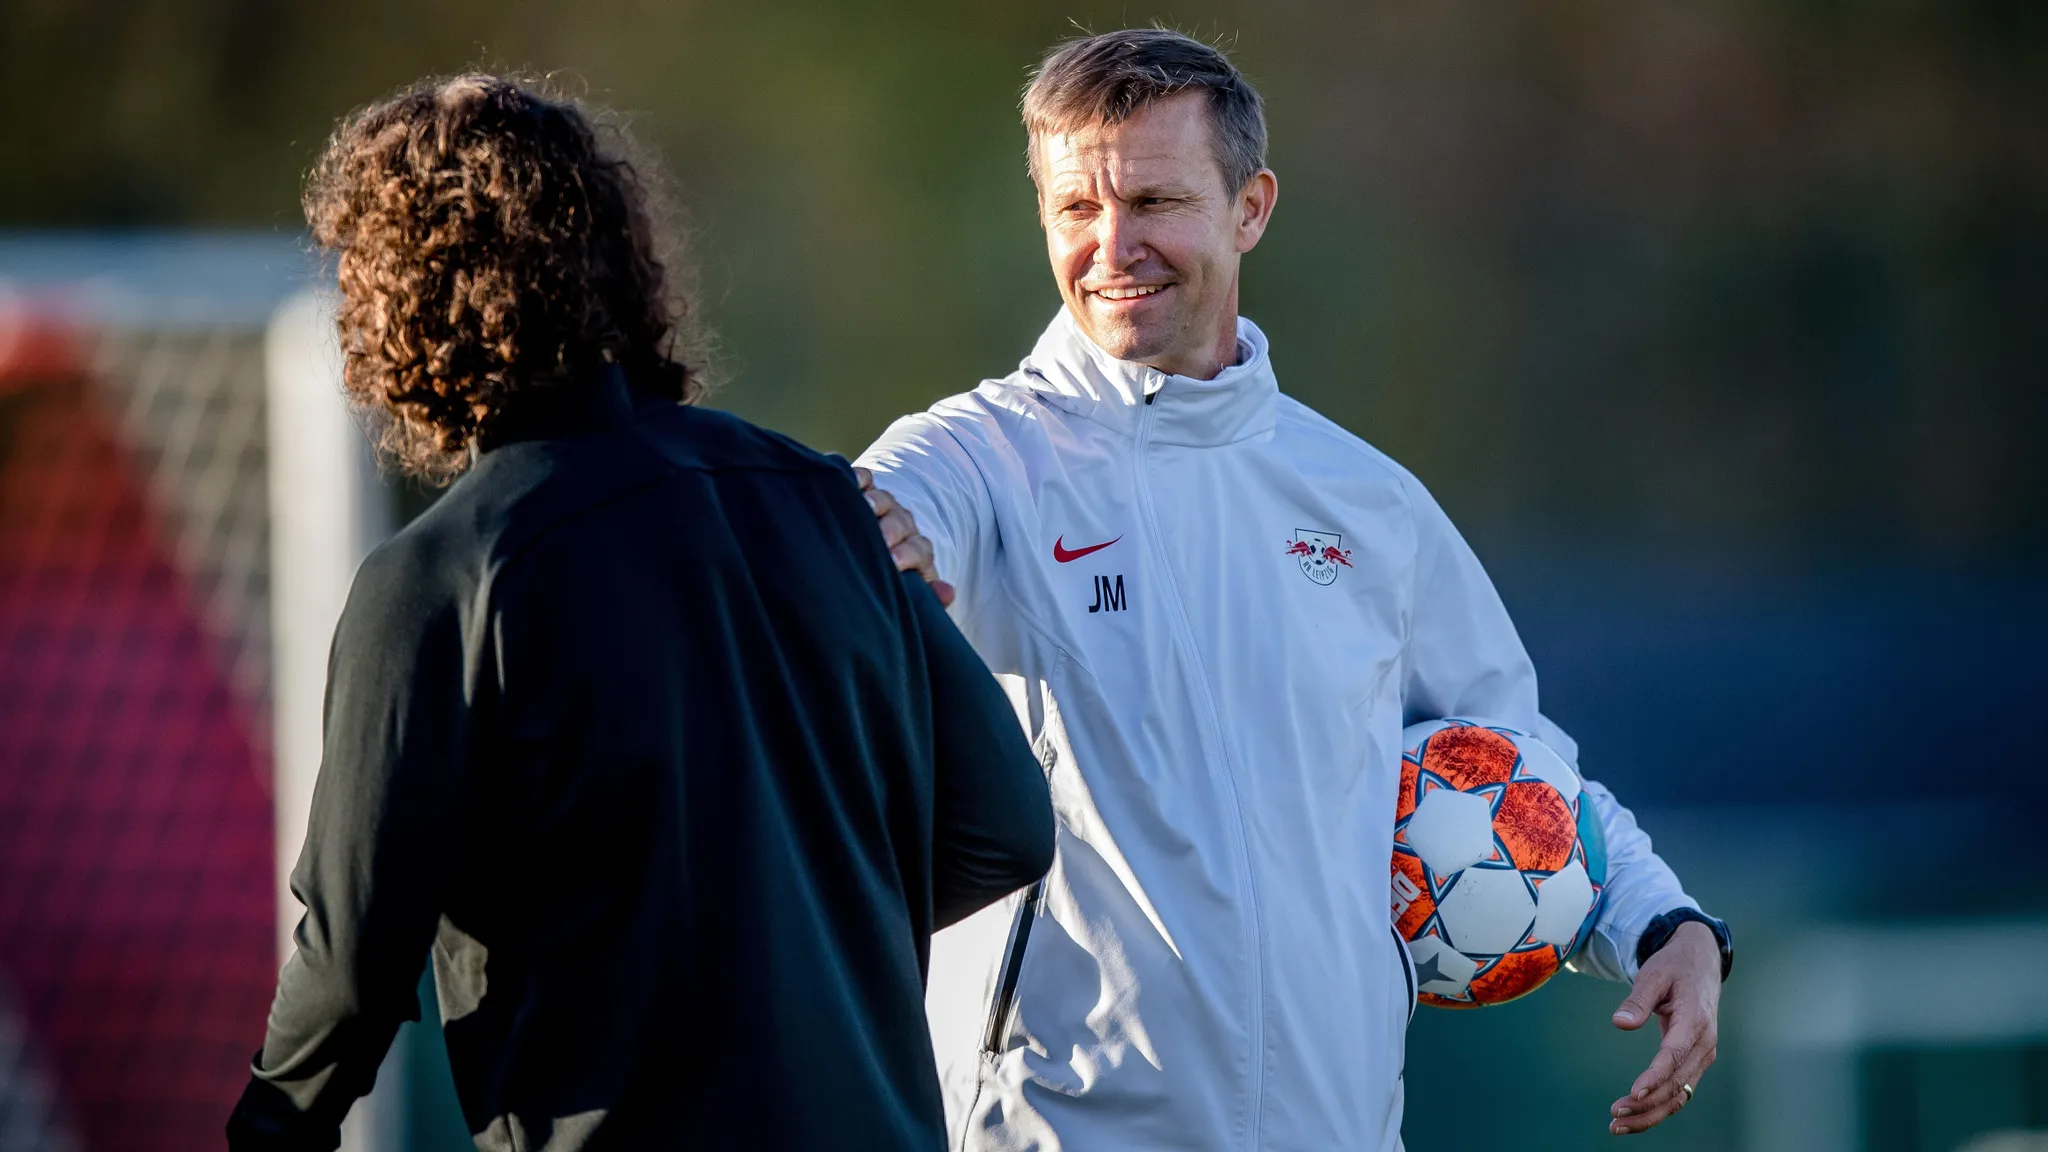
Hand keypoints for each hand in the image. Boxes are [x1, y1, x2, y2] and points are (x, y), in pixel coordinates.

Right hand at [854, 466, 954, 607]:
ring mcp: (883, 507)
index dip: (909, 555)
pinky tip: (852, 480)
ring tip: (865, 506)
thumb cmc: (890, 584)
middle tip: (880, 539)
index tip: (894, 563)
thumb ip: (928, 598)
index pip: (919, 550)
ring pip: (884, 500)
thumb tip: (948, 594)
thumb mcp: (909, 596)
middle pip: (902, 523)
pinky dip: (859, 478)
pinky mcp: (863, 491)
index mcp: (916, 551)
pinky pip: (864, 479)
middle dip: (892, 530)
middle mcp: (902, 525)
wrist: (874, 561)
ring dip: (876, 502)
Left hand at [1608, 921, 1719, 1134]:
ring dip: (1651, 1114)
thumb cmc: (1675, 968)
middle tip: (1614, 1116)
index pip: (1674, 1055)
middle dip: (1646, 1104)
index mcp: (1695, 1021)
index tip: (1634, 1093)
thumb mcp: (1654, 974)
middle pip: (1677, 1085)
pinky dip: (1659, 1107)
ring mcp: (1702, 1056)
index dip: (1655, 1077)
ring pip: (1679, 1095)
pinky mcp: (1695, 1062)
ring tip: (1618, 1125)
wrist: (1701, 964)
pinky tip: (1635, 1117)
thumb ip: (1637, 1000)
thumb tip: (1620, 1023)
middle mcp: (1703, 1045)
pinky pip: (1679, 1091)